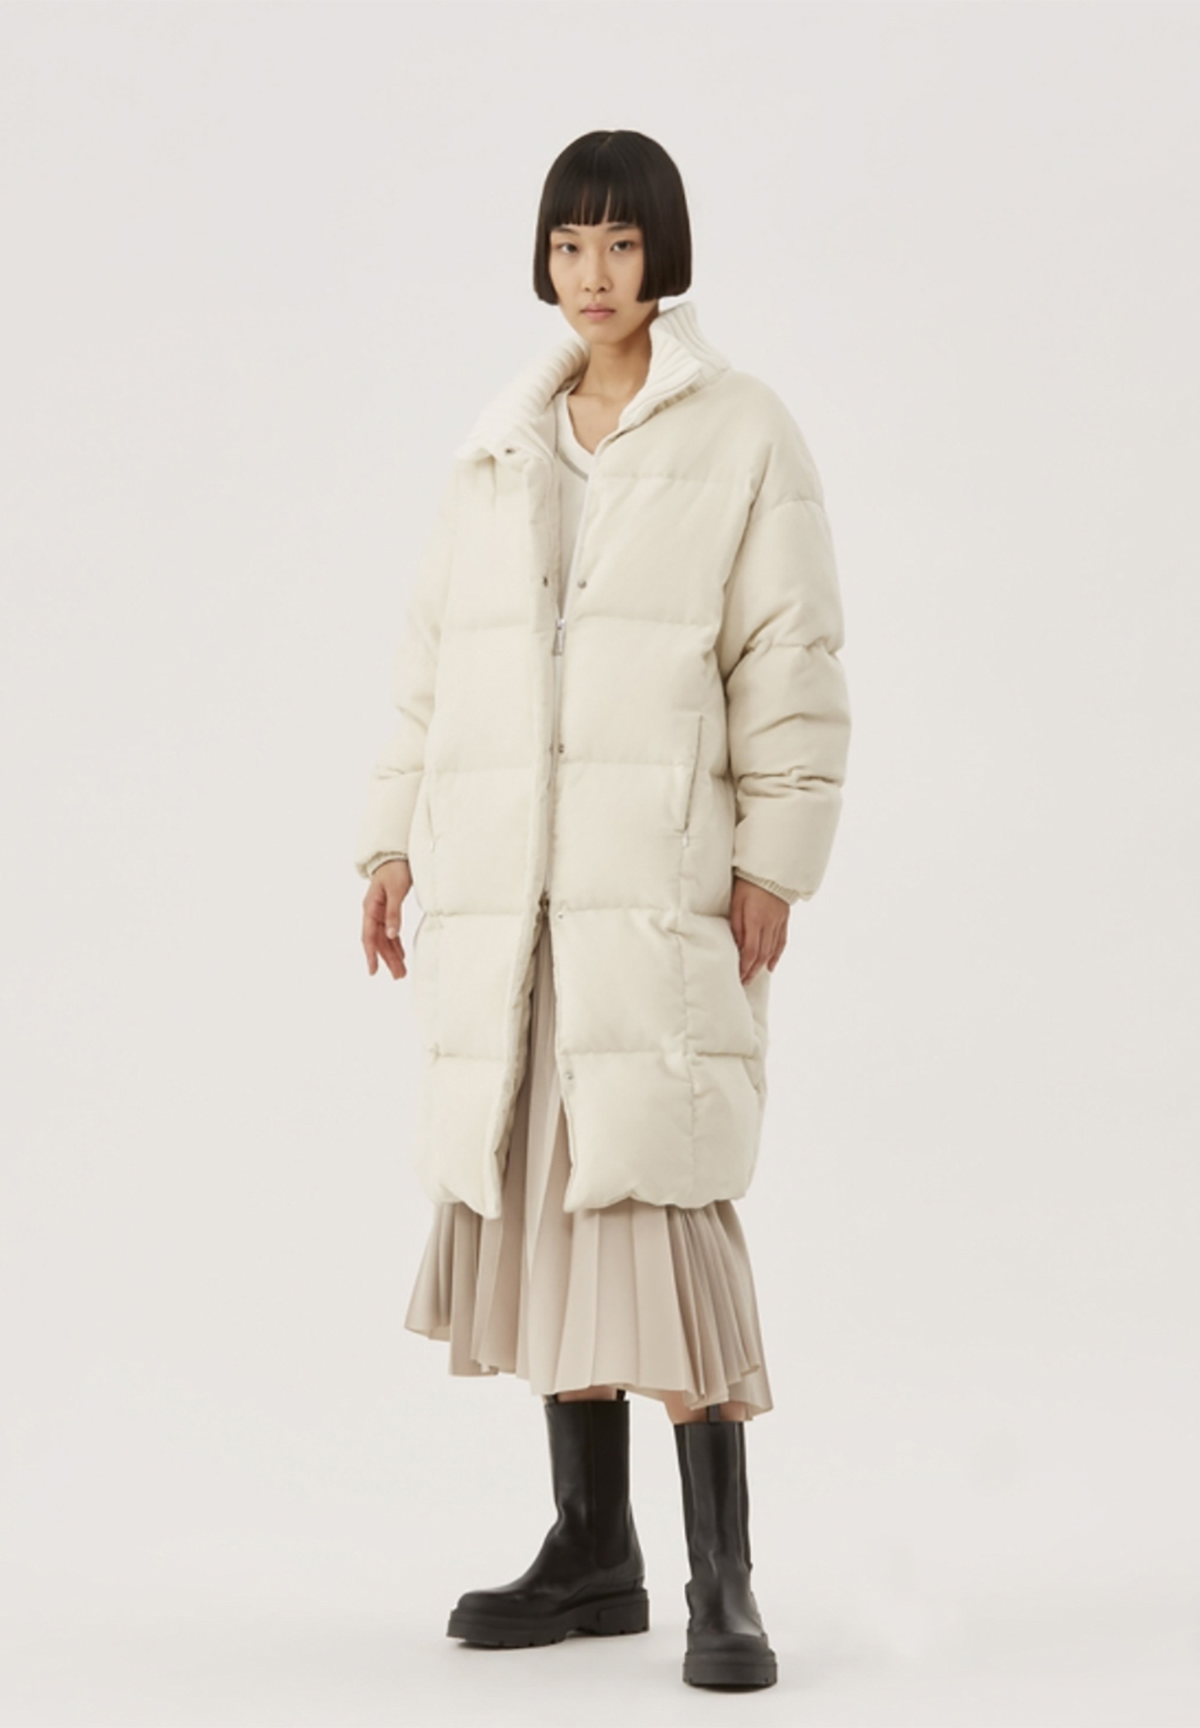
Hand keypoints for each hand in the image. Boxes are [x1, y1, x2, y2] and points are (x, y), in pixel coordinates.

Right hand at [362, 860, 412, 979]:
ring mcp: (379, 912)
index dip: (371, 954)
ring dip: (392, 954)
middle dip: (387, 959)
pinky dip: (395, 944)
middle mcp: (372, 912)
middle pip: (378, 941)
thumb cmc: (394, 870)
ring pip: (385, 938)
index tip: (373, 971)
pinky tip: (401, 955)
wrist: (395, 856)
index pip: (369, 936)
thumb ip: (393, 913)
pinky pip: (390, 932)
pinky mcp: (388, 911)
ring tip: (401, 971)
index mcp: (370, 908)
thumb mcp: (395, 891)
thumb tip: (392, 935)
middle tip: (398, 976)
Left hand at [730, 876, 788, 983]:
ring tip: (753, 976)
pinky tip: (771, 965)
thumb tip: (736, 946)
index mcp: (755, 920)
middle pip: (762, 954)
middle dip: (752, 970)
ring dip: (762, 965)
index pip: (751, 951)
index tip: (738, 976)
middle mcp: (769, 924)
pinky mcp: (784, 918)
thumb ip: (736, 925)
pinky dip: (776, 955)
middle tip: (744, 981)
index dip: (744, 966)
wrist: (769, 869)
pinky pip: (781, 941)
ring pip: (772, 950)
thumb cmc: (747, 883)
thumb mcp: (736, 902)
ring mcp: (778, 922)